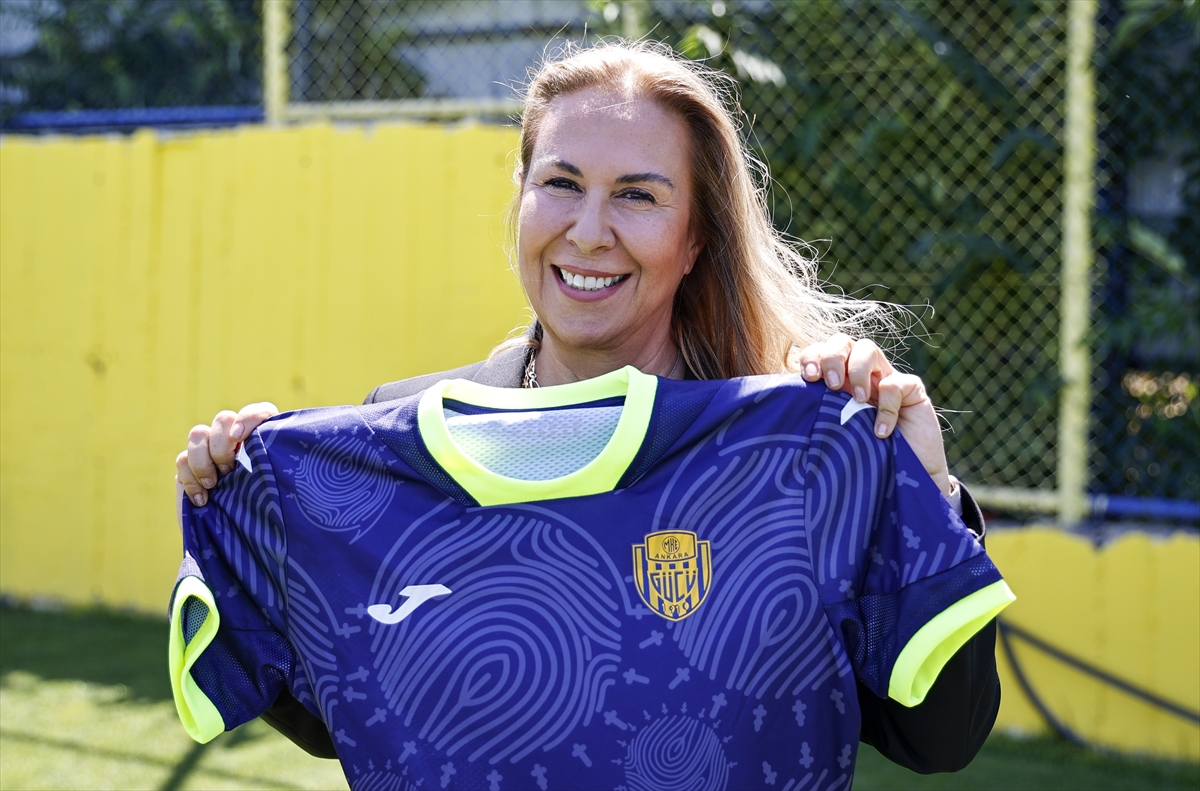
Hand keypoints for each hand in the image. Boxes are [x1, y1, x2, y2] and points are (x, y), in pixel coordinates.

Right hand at [175, 402, 278, 506]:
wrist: (238, 542)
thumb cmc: (264, 516)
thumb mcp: (275, 493)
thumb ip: (272, 471)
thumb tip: (274, 458)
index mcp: (262, 442)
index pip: (260, 413)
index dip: (249, 418)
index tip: (240, 438)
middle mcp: (236, 441)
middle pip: (223, 419)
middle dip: (221, 444)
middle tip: (229, 471)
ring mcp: (210, 452)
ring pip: (197, 433)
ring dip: (203, 460)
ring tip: (213, 485)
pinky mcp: (190, 469)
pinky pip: (181, 460)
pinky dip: (190, 479)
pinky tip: (202, 500)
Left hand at [797, 334, 950, 494]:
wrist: (902, 479)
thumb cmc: (862, 456)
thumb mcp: (832, 433)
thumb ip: (815, 414)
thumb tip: (784, 407)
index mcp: (837, 381)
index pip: (819, 352)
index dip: (812, 357)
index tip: (808, 378)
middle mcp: (860, 375)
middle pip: (842, 341)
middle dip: (832, 357)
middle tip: (832, 385)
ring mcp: (886, 379)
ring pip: (868, 349)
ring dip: (857, 371)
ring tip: (858, 400)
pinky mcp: (912, 391)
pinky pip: (896, 383)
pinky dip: (887, 406)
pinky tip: (880, 431)